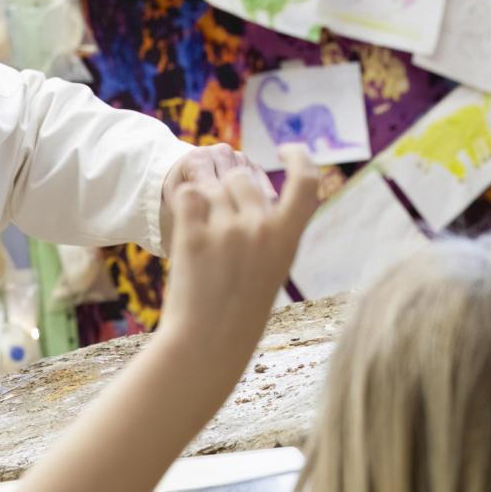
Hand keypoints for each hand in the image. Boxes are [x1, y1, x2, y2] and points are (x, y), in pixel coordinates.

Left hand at [159, 145, 319, 352]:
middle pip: (242, 178)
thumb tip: (253, 195)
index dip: (300, 158)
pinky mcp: (192, 235)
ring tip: (200, 217)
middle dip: (229, 185)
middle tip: (217, 205)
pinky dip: (184, 201)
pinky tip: (185, 216)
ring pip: (212, 184)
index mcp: (288, 239)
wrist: (207, 342)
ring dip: (204, 192)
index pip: (306, 183)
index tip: (288, 148)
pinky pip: (187, 195)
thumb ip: (269, 233)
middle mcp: (260, 228)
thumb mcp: (271, 269)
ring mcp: (226, 230)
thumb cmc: (240, 312)